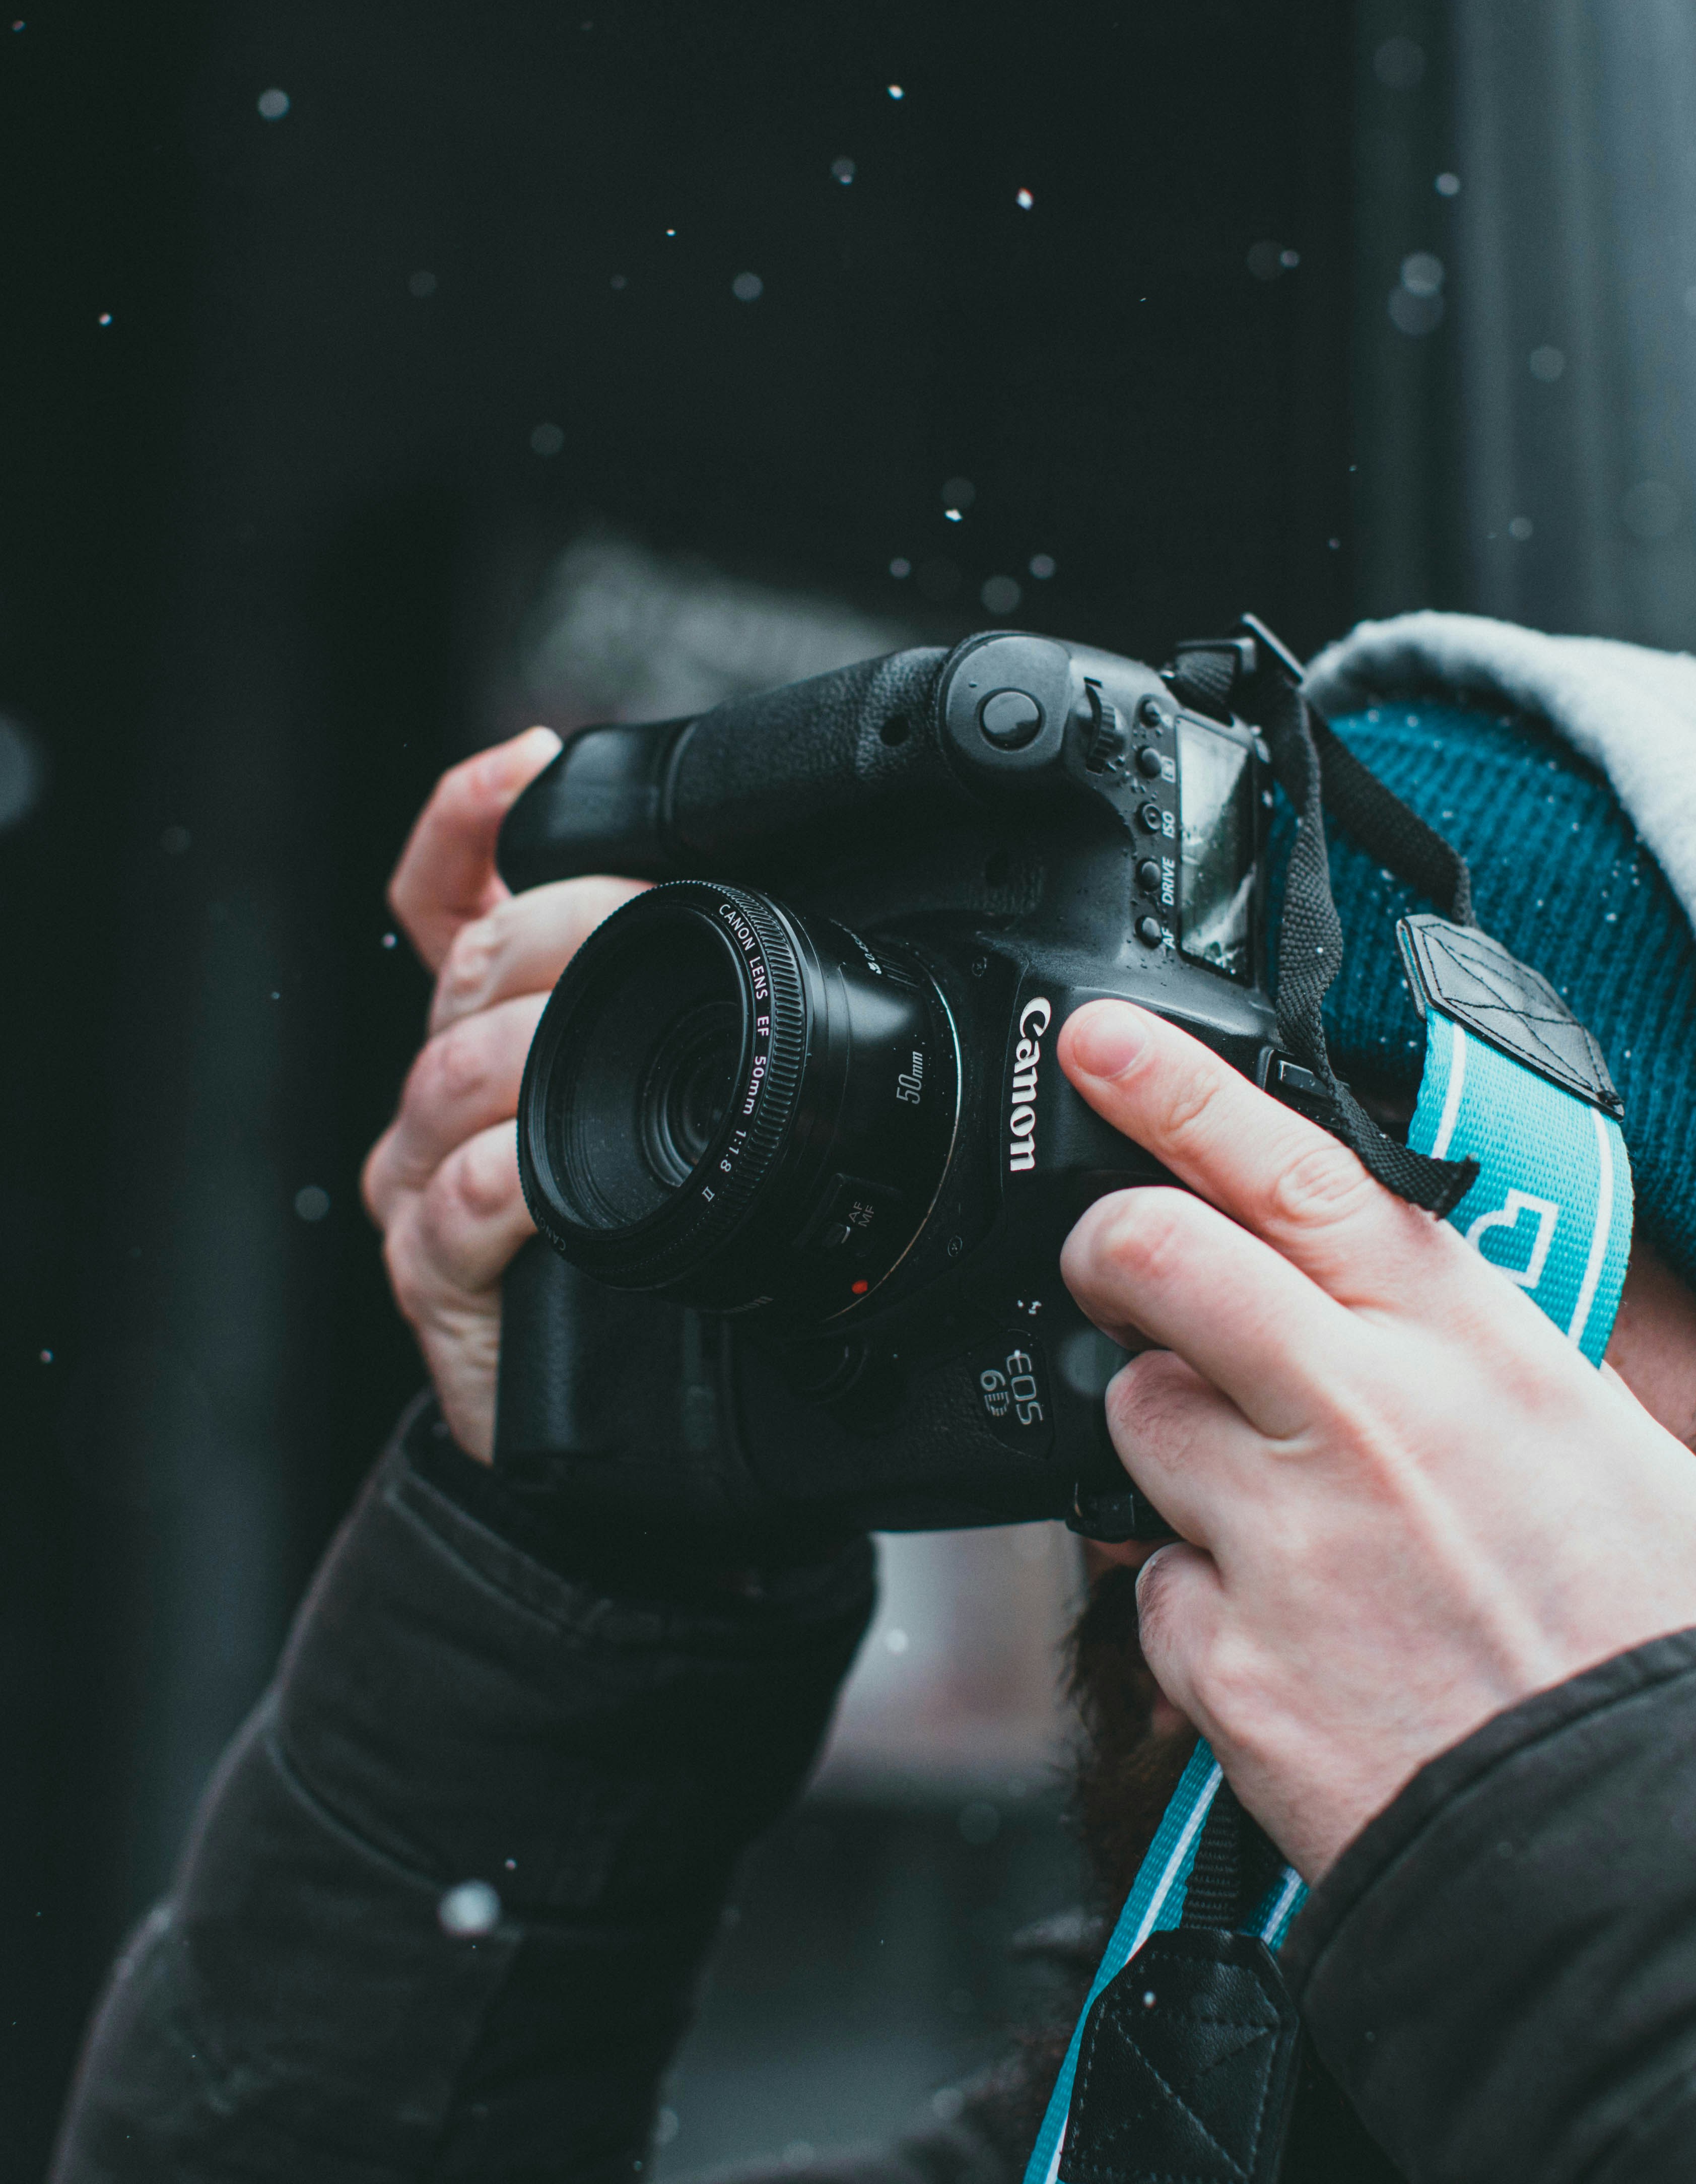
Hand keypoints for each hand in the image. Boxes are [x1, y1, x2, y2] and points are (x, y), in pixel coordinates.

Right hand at [360, 728, 646, 1459]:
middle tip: (646, 920)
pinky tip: (544, 1174)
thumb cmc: (639, 1256)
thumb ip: (679, 1023)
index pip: (451, 900)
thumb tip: (773, 926)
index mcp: (501, 1033)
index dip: (472, 820)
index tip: (530, 758)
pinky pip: (455, 1198)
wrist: (597, 1429)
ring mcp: (430, 1176)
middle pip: (473, 966)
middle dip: (562, 926)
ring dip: (539, 1048)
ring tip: (610, 1051)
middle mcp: (449, 1093)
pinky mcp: (436, 1271)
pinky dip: (505, 1178)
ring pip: (456, 1069)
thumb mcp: (658, 1114)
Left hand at [1056, 1001, 1695, 1883]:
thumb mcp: (1608, 1441)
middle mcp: (1358, 1417)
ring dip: (1173, 1445)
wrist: (1640, 1842)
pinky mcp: (1223, 1659)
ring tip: (1275, 1511)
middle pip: (1156, 1263)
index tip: (1106, 1047)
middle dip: (1112, 1247)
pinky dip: (1195, 1599)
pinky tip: (1285, 1635)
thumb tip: (1415, 1315)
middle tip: (1118, 1265)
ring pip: (1135, 1421)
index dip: (1179, 1091)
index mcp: (1462, 1348)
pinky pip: (1153, 1589)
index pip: (1293, 1170)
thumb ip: (1484, 1357)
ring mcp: (1280, 1537)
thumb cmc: (1643, 1639)